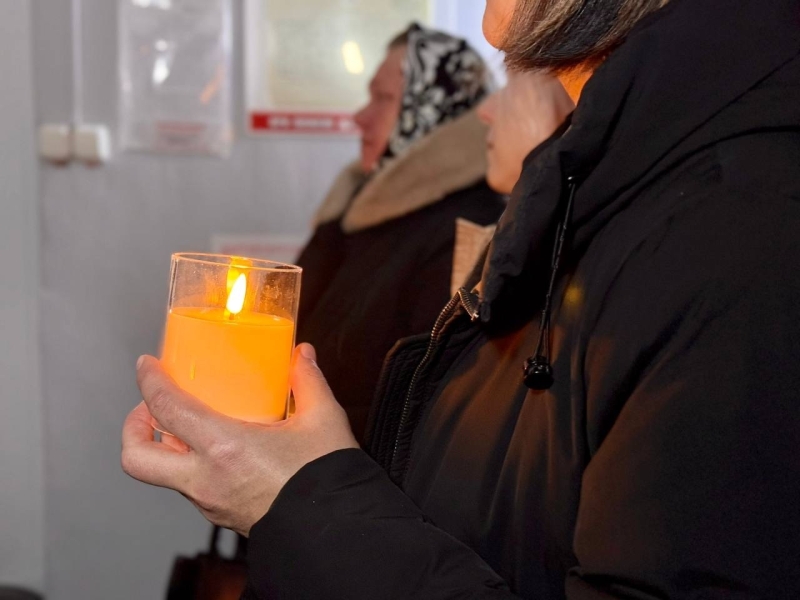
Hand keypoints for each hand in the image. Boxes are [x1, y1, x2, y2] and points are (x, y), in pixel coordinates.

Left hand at [121, 344, 358, 536]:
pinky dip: (193, 463)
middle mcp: (206, 479)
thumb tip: (302, 356)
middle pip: (138, 458)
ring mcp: (209, 502)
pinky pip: (191, 485)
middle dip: (134, 428)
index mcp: (224, 448)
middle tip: (152, 407)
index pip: (166, 409)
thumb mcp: (323, 420)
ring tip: (192, 424)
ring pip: (164, 474)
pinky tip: (223, 448)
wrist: (335, 533)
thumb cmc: (325, 481)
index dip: (149, 382)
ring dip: (167, 446)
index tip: (147, 365)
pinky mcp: (220, 515)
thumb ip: (308, 381)